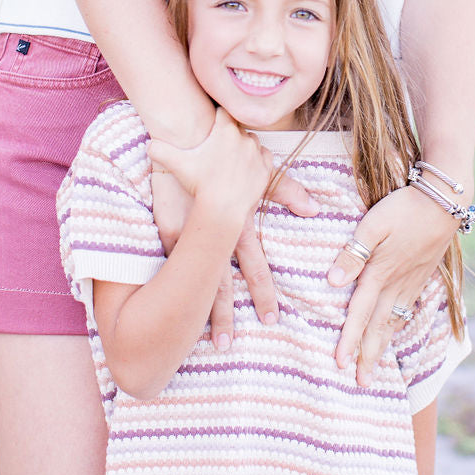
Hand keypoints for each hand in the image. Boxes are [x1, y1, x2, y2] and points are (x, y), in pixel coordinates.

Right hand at [149, 112, 317, 346]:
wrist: (188, 129)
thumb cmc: (226, 146)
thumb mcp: (260, 167)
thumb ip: (285, 190)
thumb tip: (314, 209)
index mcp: (239, 221)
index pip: (253, 263)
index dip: (262, 291)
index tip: (270, 320)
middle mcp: (214, 230)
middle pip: (221, 279)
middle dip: (223, 313)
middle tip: (226, 345)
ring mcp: (186, 229)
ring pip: (192, 274)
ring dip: (194, 305)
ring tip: (192, 332)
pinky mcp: (163, 223)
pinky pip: (165, 257)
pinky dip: (165, 280)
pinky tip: (160, 304)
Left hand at [328, 186, 455, 385]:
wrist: (443, 202)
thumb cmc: (403, 208)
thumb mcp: (373, 224)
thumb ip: (353, 253)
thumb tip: (332, 281)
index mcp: (379, 273)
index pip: (359, 313)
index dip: (348, 339)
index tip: (339, 364)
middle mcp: (395, 285)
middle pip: (378, 327)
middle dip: (368, 356)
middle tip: (361, 384)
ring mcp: (410, 283)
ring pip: (393, 322)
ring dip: (382, 347)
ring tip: (376, 369)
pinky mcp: (420, 277)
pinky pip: (406, 310)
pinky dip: (397, 328)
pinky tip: (393, 334)